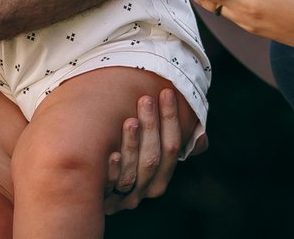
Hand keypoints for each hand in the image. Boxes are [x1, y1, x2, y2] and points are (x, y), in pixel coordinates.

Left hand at [103, 88, 199, 213]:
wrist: (92, 191)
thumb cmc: (127, 160)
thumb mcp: (150, 150)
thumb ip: (170, 140)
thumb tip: (201, 137)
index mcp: (160, 177)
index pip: (172, 148)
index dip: (171, 120)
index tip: (166, 92)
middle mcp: (145, 189)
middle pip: (152, 159)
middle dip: (152, 128)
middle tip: (146, 99)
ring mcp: (124, 197)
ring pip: (132, 174)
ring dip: (132, 147)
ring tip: (130, 121)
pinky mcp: (104, 202)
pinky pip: (109, 188)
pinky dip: (112, 172)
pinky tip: (110, 154)